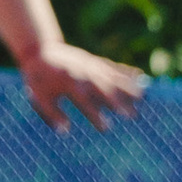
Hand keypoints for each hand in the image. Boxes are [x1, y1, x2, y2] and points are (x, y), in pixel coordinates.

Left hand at [18, 42, 147, 133]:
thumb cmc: (38, 78)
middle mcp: (82, 74)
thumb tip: (65, 131)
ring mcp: (89, 66)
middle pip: (104, 90)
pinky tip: (139, 76)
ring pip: (112, 77)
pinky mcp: (93, 60)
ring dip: (128, 86)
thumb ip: (53, 114)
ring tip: (143, 96)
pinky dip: (126, 71)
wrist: (39, 50)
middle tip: (133, 116)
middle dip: (119, 103)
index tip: (107, 128)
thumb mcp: (40, 97)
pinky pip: (112, 66)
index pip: (85, 103)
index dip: (95, 116)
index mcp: (69, 85)